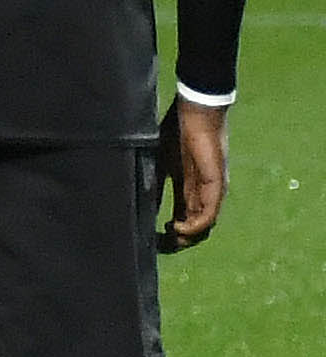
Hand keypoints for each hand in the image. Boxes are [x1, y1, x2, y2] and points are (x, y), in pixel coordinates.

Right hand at [165, 97, 229, 250]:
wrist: (195, 112)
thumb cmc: (176, 131)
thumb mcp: (159, 162)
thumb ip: (154, 183)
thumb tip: (141, 205)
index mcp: (191, 186)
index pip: (186, 216)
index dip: (172, 231)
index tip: (154, 237)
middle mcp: (205, 191)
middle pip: (198, 225)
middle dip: (180, 239)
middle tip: (161, 244)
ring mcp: (213, 189)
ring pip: (206, 224)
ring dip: (188, 237)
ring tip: (169, 239)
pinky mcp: (216, 185)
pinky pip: (209, 214)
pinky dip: (195, 226)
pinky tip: (177, 228)